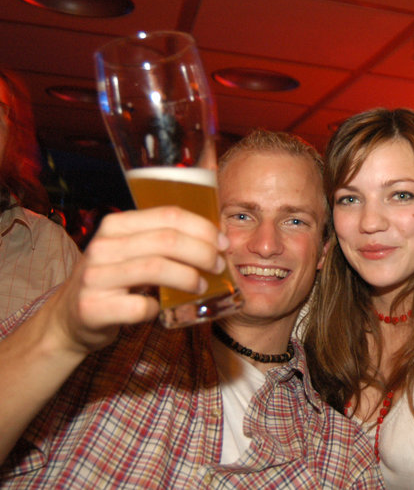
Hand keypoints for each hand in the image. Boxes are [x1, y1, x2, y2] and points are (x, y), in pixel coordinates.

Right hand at [45, 206, 227, 354]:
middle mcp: (103, 246)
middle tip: (218, 265)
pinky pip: (140, 307)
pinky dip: (158, 309)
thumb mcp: (134, 251)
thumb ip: (165, 238)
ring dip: (188, 277)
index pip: (168, 215)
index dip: (203, 228)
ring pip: (155, 268)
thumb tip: (218, 232)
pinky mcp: (93, 308)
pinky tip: (162, 308)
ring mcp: (95, 277)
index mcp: (116, 226)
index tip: (223, 242)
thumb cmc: (116, 281)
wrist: (70, 318)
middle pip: (167, 240)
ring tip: (201, 285)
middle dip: (202, 251)